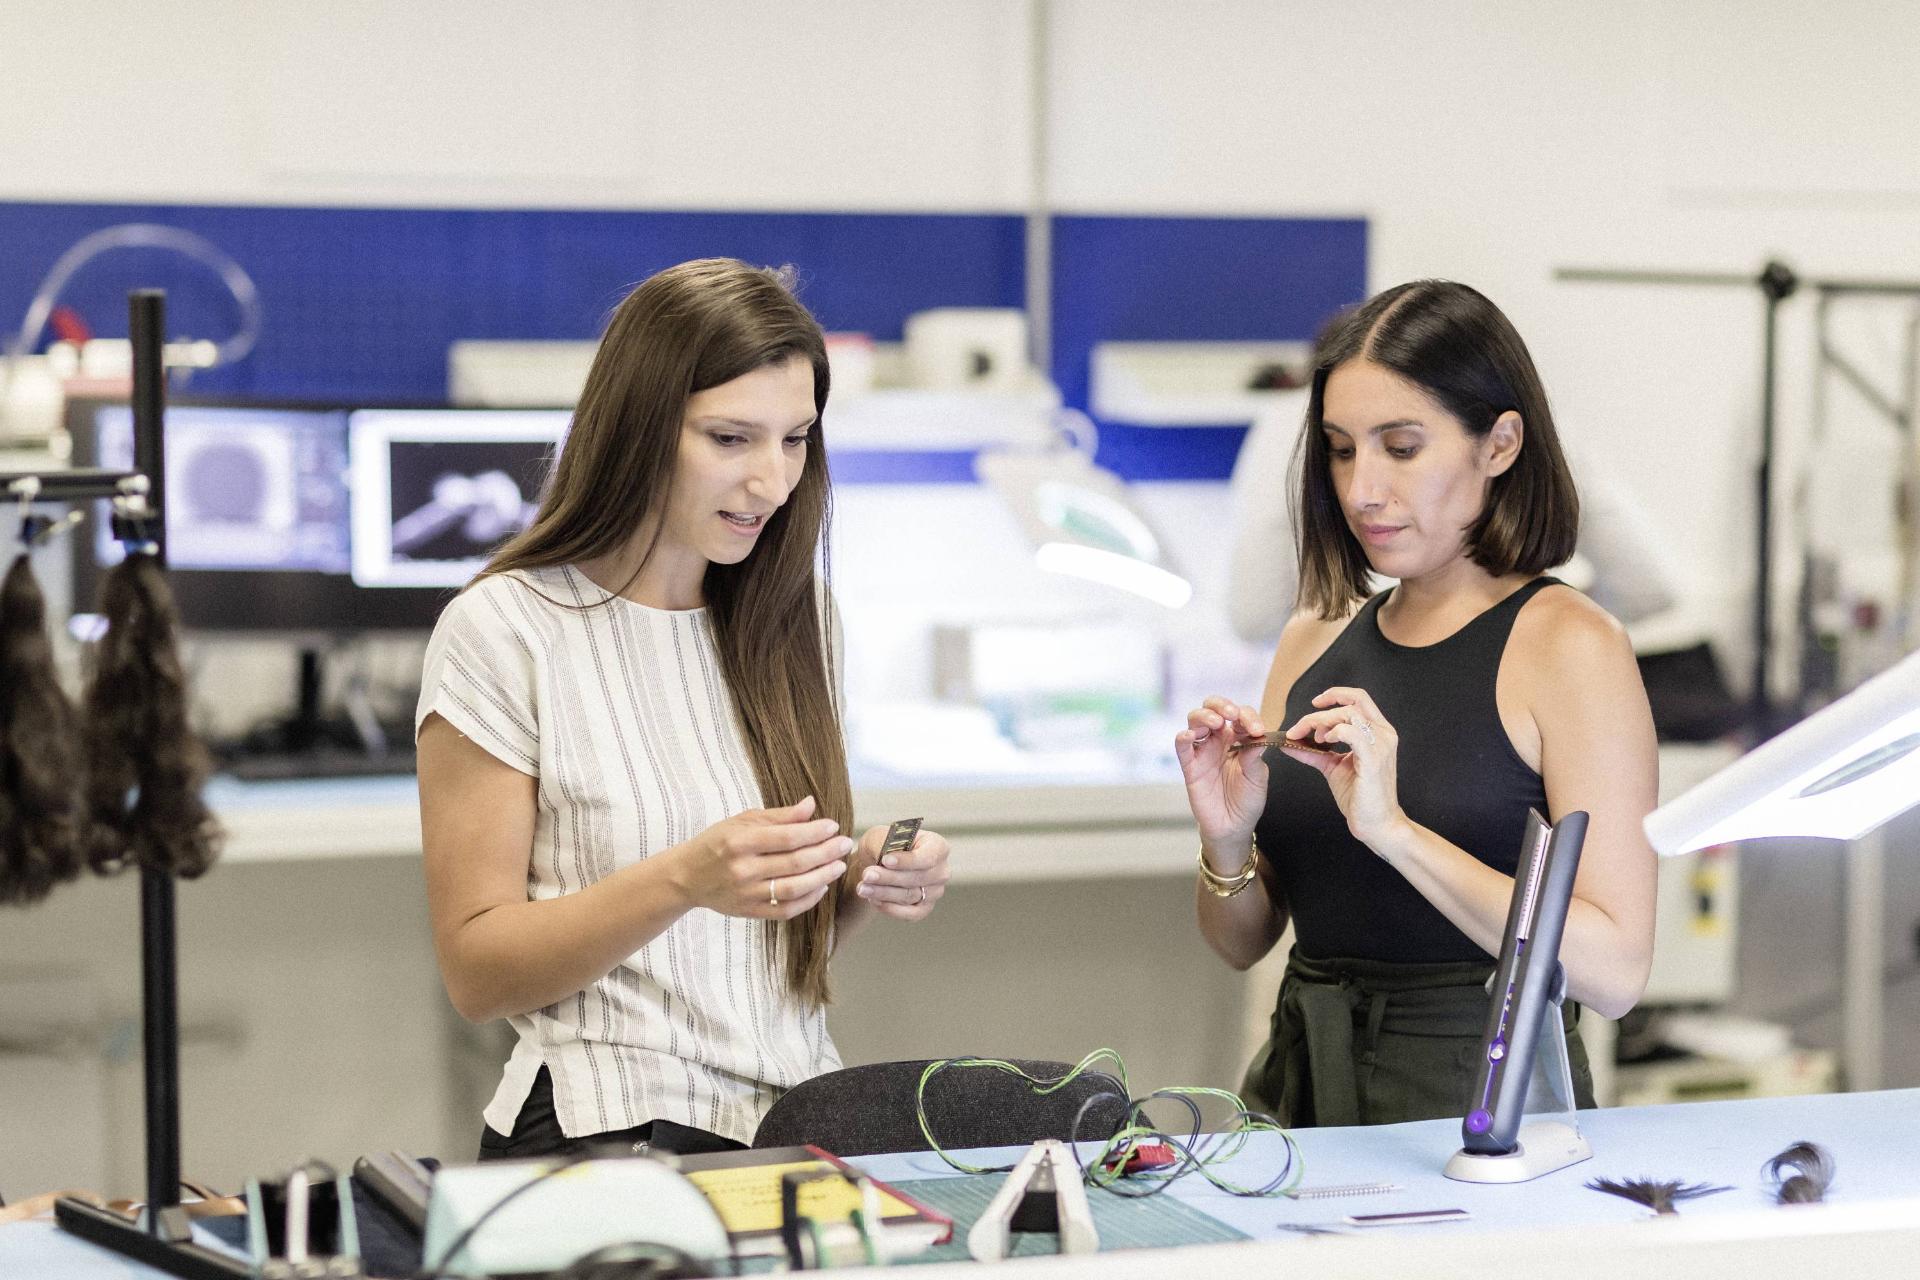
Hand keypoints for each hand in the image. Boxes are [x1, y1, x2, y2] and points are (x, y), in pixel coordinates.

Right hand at [672, 796, 852, 920]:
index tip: (833, 826)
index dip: (814, 832)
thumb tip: (811, 805)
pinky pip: (786, 910)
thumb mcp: (742, 821)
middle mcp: (743, 870)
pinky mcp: (749, 912)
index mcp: (740, 842)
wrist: (687, 877)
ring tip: (839, 865)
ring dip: (823, 877)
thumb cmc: (717, 843)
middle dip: (826, 853)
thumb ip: (778, 816)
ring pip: (795, 888)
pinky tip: (821, 887)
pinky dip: (808, 900)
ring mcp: (746, 894)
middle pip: (795, 863)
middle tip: (845, 844)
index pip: (787, 837)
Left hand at [850, 824, 949, 920]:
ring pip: (910, 896)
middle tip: (867, 875)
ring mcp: (935, 892)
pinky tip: (873, 900)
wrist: (876, 864)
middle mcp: (941, 871)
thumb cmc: (882, 846)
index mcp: (937, 846)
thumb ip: (884, 844)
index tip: (885, 860)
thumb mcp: (880, 836)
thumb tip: (885, 857)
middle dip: (889, 877)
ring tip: (863, 888)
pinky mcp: (924, 908)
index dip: (907, 861)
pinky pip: (911, 914)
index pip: (928, 857)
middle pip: (917, 878)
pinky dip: (891, 908)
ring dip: (884, 893)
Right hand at [1174, 696, 1283, 849]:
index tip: (1257, 730)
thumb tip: (1257, 735)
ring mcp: (1203, 751)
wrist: (1233, 827)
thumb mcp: (1257, 777)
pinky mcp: (1190, 766)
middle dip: (1221, 705)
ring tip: (1216, 723)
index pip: (1240, 716)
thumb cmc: (1247, 800)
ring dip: (1205, 716)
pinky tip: (1190, 735)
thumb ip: (1254, 755)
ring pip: (1196, 721)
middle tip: (1231, 714)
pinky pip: (1182, 747)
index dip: (1248, 717)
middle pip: (1213, 709)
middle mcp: (1219, 741)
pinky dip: (1183, 737)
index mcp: (1238, 739)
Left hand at [1282, 687, 1406, 848]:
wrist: (1376, 824)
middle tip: (1300, 729)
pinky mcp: (1373, 759)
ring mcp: (1381, 745)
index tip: (1314, 704)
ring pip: (1349, 715)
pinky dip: (1334, 732)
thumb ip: (1313, 752)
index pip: (1359, 698)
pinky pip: (1352, 733)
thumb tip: (1289, 742)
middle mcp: (1383, 734)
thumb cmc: (1359, 796)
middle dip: (1320, 712)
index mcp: (1378, 732)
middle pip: (1353, 701)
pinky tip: (1325, 743)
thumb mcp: (1333, 767)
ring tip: (1314, 740)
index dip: (1335, 695)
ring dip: (1323, 722)